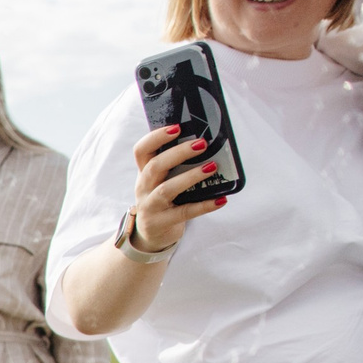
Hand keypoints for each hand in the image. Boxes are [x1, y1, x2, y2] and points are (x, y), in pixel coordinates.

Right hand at [123, 124, 223, 253]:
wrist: (150, 235)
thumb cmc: (163, 200)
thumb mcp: (161, 181)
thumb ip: (174, 165)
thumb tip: (205, 143)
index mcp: (144, 173)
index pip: (141, 150)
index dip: (156, 137)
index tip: (177, 127)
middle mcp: (144, 188)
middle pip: (155, 166)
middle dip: (178, 153)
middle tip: (202, 144)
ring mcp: (150, 207)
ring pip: (166, 189)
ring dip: (190, 176)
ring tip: (211, 167)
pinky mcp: (161, 223)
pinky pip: (185, 212)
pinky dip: (204, 206)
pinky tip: (221, 199)